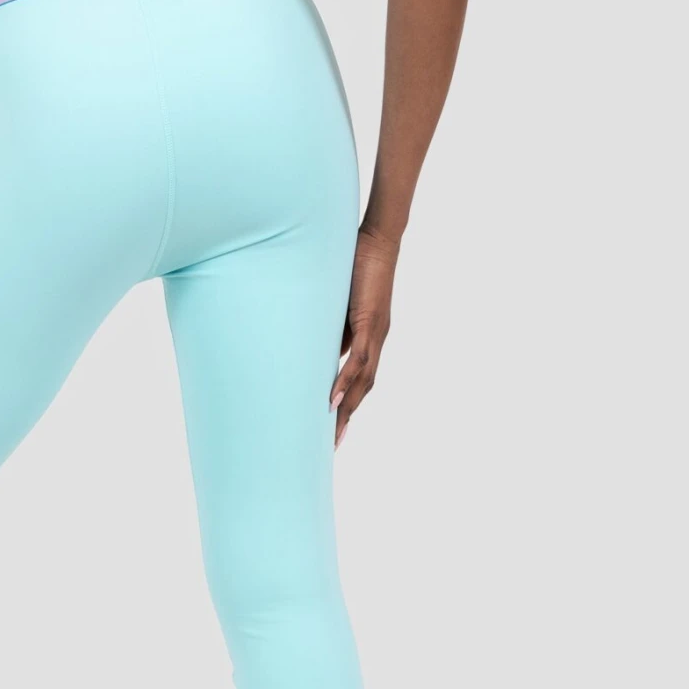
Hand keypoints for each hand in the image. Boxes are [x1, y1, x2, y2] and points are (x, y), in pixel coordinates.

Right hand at [331, 226, 397, 447]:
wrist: (378, 241)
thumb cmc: (356, 265)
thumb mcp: (337, 300)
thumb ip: (330, 321)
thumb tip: (309, 337)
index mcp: (368, 338)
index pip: (358, 380)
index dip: (347, 405)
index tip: (333, 429)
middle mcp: (376, 341)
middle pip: (362, 390)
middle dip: (347, 418)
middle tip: (331, 446)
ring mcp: (376, 334)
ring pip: (363, 381)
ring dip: (347, 410)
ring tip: (331, 433)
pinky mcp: (371, 322)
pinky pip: (359, 360)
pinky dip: (345, 382)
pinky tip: (333, 400)